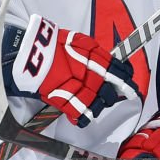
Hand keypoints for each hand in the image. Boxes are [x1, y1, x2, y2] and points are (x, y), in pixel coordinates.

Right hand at [2, 14, 138, 127]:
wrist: (28, 52)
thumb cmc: (50, 45)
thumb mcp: (76, 41)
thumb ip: (92, 52)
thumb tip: (110, 63)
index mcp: (93, 55)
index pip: (118, 70)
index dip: (126, 79)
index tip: (130, 85)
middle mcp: (89, 72)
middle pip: (110, 90)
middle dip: (112, 95)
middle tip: (111, 96)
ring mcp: (77, 87)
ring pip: (98, 104)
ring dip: (98, 106)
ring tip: (95, 104)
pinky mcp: (64, 100)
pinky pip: (81, 115)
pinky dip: (83, 118)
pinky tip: (84, 117)